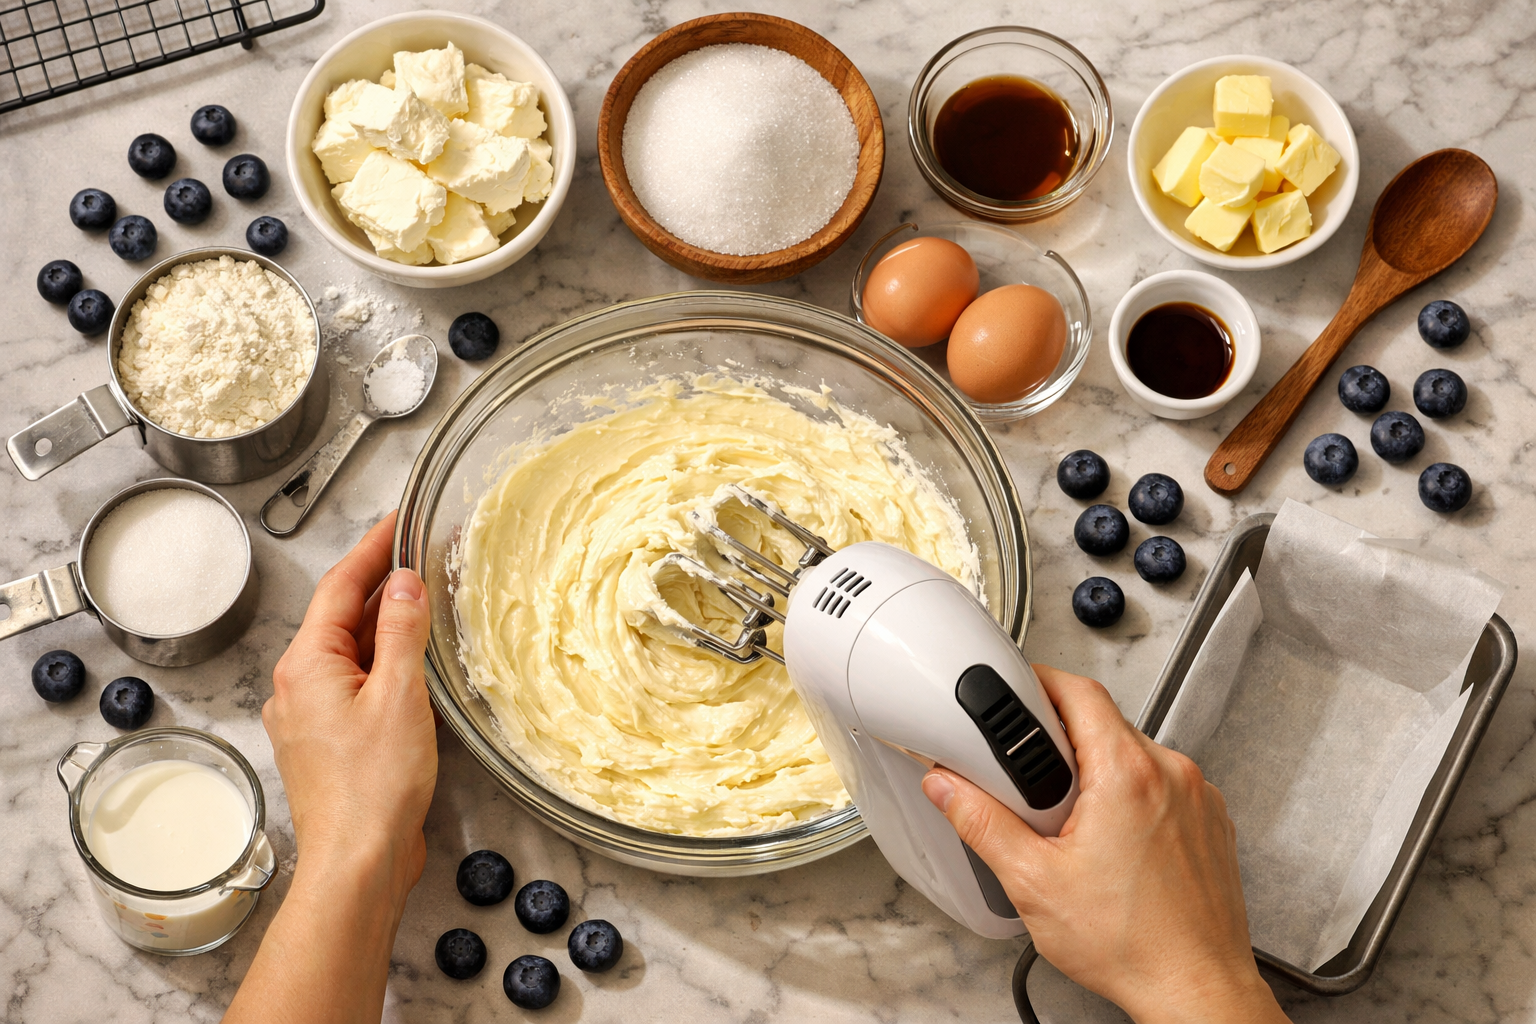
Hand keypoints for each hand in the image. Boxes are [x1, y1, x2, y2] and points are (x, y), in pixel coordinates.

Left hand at [263, 510, 436, 893]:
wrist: (358, 862)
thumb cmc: (374, 787)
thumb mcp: (399, 695)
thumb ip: (400, 632)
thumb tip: (404, 582)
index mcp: (306, 666)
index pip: (339, 586)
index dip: (372, 548)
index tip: (399, 519)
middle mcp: (298, 686)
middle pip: (340, 616)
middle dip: (381, 583)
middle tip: (422, 552)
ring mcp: (309, 716)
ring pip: (348, 651)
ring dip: (384, 624)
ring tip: (425, 599)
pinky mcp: (328, 742)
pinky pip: (354, 684)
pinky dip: (382, 662)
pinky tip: (412, 664)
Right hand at [921, 665, 1288, 1023]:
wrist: (1194, 991)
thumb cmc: (1131, 945)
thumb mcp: (1033, 882)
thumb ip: (981, 822)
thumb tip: (948, 787)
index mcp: (1127, 774)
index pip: (1078, 690)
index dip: (1038, 683)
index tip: (1013, 692)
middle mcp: (1172, 774)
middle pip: (1103, 722)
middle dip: (1060, 741)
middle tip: (1031, 781)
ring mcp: (1199, 797)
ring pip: (1133, 755)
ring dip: (1096, 772)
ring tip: (1071, 825)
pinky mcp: (1211, 821)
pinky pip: (1163, 785)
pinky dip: (1132, 798)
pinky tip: (1111, 845)